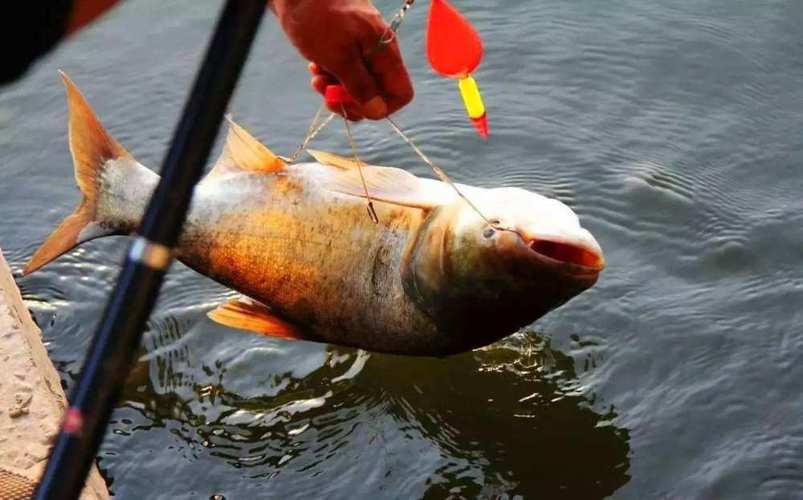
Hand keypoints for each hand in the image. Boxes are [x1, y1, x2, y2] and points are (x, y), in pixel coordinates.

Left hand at [271, 0, 413, 120]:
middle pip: (377, 94)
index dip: (381, 107)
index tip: (354, 106)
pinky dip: (330, 75)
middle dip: (352, 100)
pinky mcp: (346, 47)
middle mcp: (378, 53)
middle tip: (328, 94)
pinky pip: (345, 72)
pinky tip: (315, 66)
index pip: (401, 93)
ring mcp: (363, 49)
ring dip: (336, 89)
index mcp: (384, 53)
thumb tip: (377, 111)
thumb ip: (360, 86)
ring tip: (317, 76)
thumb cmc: (318, 18)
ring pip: (358, 85)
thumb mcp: (338, 58)